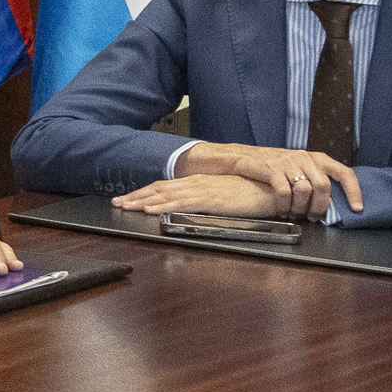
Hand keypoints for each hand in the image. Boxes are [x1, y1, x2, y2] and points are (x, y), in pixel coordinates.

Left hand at [114, 173, 285, 218]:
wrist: (273, 188)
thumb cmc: (253, 193)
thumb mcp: (225, 196)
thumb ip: (209, 200)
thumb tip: (194, 207)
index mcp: (199, 182)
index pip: (166, 186)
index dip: (146, 192)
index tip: (129, 198)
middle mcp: (197, 183)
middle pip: (159, 189)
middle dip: (136, 196)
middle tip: (118, 202)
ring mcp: (202, 190)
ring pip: (165, 195)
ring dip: (142, 200)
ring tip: (125, 206)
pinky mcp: (210, 199)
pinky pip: (181, 203)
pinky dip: (163, 205)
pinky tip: (150, 209)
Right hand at [174, 141, 360, 218]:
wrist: (240, 157)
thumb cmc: (270, 167)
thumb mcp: (295, 168)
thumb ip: (312, 179)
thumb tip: (331, 202)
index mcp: (315, 157)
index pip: (344, 172)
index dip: (354, 191)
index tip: (358, 208)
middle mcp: (304, 157)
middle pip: (324, 185)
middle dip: (321, 207)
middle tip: (314, 217)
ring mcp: (287, 161)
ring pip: (305, 190)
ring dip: (301, 208)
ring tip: (296, 215)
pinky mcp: (271, 168)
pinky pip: (284, 192)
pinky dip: (285, 205)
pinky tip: (282, 211)